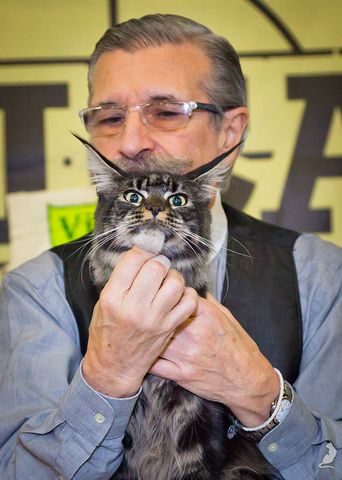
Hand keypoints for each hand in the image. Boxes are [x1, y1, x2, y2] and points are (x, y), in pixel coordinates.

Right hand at [82, 247, 197, 397]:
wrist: (115, 366)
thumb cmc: (107, 331)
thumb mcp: (104, 301)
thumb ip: (122, 279)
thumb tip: (143, 254)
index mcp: (113, 298)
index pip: (133, 260)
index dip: (142, 251)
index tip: (144, 254)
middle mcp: (135, 308)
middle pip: (157, 268)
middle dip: (158, 262)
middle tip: (156, 268)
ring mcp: (155, 319)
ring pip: (175, 283)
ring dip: (173, 277)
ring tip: (166, 281)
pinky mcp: (169, 327)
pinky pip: (189, 301)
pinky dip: (187, 294)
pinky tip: (177, 295)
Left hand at [150, 293, 278, 426]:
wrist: (248, 380)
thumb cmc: (239, 348)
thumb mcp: (228, 318)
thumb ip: (208, 303)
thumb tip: (193, 289)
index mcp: (208, 316)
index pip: (178, 297)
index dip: (169, 297)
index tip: (166, 299)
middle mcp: (196, 333)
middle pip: (163, 316)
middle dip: (155, 315)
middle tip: (150, 315)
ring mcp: (187, 355)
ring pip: (155, 339)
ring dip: (150, 335)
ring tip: (146, 333)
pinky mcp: (181, 374)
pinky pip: (155, 364)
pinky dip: (148, 357)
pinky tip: (146, 352)